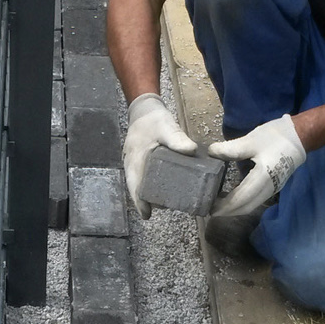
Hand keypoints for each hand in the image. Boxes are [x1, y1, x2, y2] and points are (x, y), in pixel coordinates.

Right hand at [123, 93, 196, 218]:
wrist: (144, 108)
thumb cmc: (152, 119)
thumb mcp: (165, 126)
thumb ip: (176, 138)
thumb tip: (191, 151)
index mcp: (134, 160)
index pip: (134, 185)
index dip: (139, 202)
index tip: (146, 215)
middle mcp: (133, 165)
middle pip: (138, 188)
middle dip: (148, 201)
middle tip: (166, 209)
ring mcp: (137, 164)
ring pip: (142, 184)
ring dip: (152, 194)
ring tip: (169, 202)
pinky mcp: (144, 161)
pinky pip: (148, 177)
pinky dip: (155, 184)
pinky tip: (168, 187)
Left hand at [208, 114, 305, 216]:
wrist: (299, 137)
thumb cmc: (275, 137)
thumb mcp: (251, 141)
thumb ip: (230, 149)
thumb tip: (211, 152)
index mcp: (263, 177)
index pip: (241, 198)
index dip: (226, 206)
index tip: (211, 209)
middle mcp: (269, 187)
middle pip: (247, 207)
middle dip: (229, 211)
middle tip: (211, 211)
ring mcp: (273, 188)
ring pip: (252, 205)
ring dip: (236, 208)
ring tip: (219, 205)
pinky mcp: (274, 186)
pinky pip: (256, 199)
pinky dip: (243, 202)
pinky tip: (233, 197)